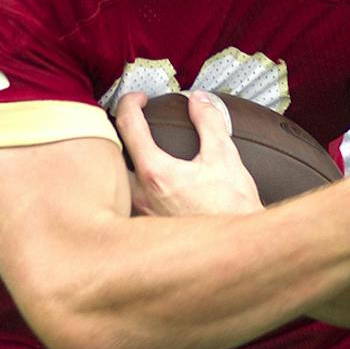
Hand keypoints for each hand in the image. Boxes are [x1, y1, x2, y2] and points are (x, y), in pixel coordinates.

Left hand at [116, 91, 261, 217]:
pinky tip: (147, 183)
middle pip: (112, 154)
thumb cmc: (232, 209)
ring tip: (136, 151)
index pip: (128, 125)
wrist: (237, 249)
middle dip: (118, 134)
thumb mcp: (225, 157)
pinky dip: (131, 185)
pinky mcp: (145, 229)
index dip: (131, 103)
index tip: (140, 99)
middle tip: (132, 124)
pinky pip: (127, 201)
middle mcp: (140, 196)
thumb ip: (209, 122)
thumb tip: (198, 100)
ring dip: (123, 162)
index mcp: (156, 173)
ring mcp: (140, 214)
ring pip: (117, 181)